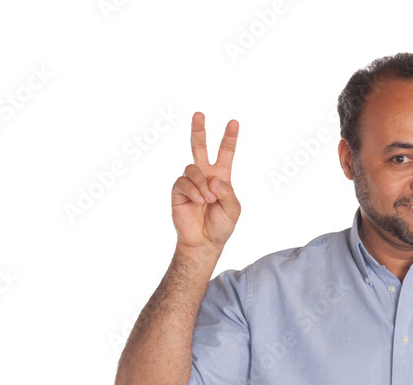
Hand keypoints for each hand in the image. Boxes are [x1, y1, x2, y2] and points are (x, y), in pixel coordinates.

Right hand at [171, 112, 241, 250]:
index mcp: (221, 176)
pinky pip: (183, 182)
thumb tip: (213, 178)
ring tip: (208, 200)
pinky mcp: (178, 190)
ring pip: (193, 169)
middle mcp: (204, 175)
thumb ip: (227, 192)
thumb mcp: (233, 209)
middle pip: (199, 147)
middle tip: (199, 114)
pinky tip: (199, 201)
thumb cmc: (221, 225)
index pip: (225, 153)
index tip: (234, 122)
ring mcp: (190, 182)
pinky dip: (193, 191)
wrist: (204, 241)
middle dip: (199, 131)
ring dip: (202, 184)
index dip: (229, 138)